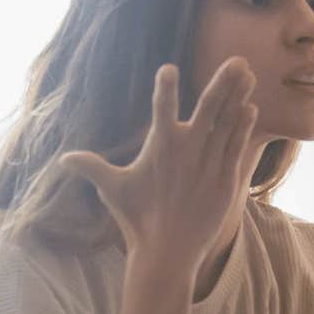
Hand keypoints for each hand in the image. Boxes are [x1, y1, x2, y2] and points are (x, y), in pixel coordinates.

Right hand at [59, 58, 257, 274]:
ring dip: (239, 97)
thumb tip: (63, 160)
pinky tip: (250, 108)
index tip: (168, 69)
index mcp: (159, 147)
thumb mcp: (112, 190)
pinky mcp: (225, 180)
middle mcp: (187, 151)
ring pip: (228, 123)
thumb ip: (91, 167)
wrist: (168, 253)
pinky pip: (237, 147)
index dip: (164, 89)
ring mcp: (209, 164)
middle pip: (208, 108)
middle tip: (238, 59)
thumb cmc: (137, 220)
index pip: (160, 110)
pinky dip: (243, 127)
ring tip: (248, 74)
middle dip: (223, 82)